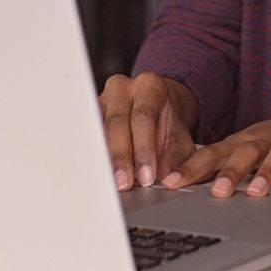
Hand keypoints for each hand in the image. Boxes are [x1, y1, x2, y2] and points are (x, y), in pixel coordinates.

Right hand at [98, 71, 197, 190]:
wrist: (156, 111)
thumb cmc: (168, 126)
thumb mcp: (180, 140)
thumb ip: (175, 158)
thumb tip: (165, 179)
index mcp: (150, 86)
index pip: (144, 117)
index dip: (144, 149)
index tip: (147, 177)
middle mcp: (123, 88)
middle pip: (117, 122)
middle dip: (121, 157)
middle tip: (125, 184)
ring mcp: (102, 99)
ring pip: (99, 130)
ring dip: (105, 159)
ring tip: (112, 183)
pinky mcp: (90, 113)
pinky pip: (90, 135)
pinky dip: (95, 156)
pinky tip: (100, 174)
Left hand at [159, 111, 270, 198]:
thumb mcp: (244, 148)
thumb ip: (219, 165)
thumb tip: (182, 185)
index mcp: (243, 143)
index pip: (212, 154)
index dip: (191, 168)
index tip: (169, 183)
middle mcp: (265, 143)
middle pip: (245, 153)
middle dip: (231, 171)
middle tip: (217, 191)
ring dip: (267, 173)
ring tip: (257, 192)